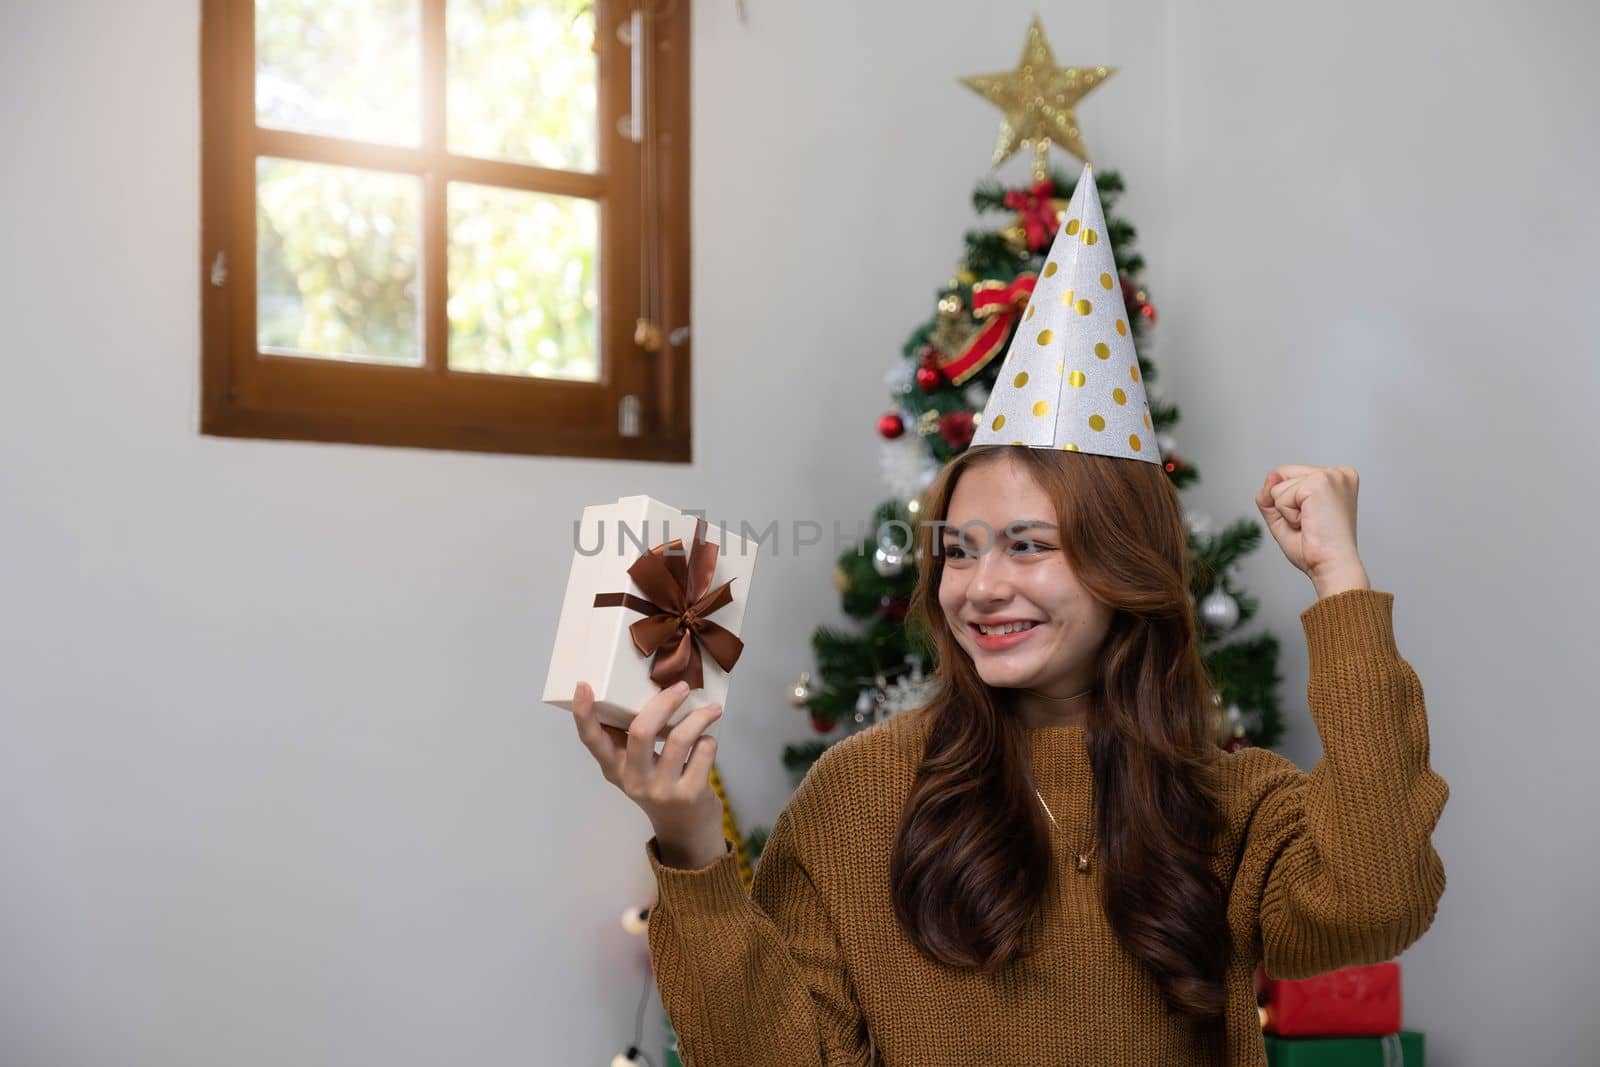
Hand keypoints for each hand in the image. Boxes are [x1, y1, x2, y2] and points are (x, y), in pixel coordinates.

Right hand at [569, 679, 728, 868]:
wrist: (687, 833)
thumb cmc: (661, 789)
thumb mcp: (638, 769)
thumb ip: (632, 740)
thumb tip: (642, 691)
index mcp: (615, 769)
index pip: (592, 741)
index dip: (584, 714)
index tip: (583, 686)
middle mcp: (634, 781)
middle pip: (641, 731)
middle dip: (664, 702)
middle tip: (681, 686)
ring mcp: (662, 789)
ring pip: (680, 738)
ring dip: (699, 717)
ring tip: (712, 709)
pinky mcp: (690, 794)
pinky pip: (704, 751)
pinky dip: (709, 739)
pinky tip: (707, 743)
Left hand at [1254, 464, 1370, 597]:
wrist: (1331, 566)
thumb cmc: (1316, 548)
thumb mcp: (1284, 516)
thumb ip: (1271, 494)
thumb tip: (1271, 475)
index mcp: (1336, 478)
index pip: (1289, 475)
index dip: (1290, 503)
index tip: (1313, 519)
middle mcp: (1338, 472)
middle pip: (1282, 476)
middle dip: (1287, 505)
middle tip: (1311, 523)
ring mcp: (1331, 475)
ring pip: (1278, 486)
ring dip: (1287, 512)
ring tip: (1312, 523)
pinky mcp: (1320, 482)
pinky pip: (1280, 496)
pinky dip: (1288, 515)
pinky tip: (1309, 522)